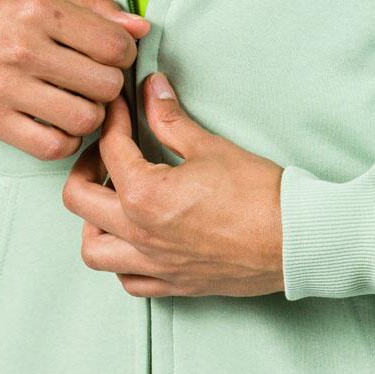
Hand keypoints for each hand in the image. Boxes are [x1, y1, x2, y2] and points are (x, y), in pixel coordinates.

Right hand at [0, 0, 148, 159]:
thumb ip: (94, 5)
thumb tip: (140, 27)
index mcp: (40, 9)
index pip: (115, 45)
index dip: (125, 52)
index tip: (113, 53)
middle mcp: (23, 48)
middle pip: (106, 84)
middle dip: (111, 82)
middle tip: (97, 77)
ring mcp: (6, 88)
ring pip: (85, 118)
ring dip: (93, 113)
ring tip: (80, 99)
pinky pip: (51, 146)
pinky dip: (66, 139)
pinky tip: (61, 122)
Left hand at [62, 73, 283, 297]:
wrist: (294, 239)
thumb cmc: (258, 193)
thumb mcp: (209, 146)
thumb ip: (170, 118)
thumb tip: (151, 89)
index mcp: (144, 195)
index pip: (110, 149)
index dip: (114, 119)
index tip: (121, 105)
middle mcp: (139, 235)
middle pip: (79, 199)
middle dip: (85, 166)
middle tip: (105, 150)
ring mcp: (154, 264)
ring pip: (93, 250)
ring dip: (92, 220)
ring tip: (112, 197)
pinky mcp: (173, 284)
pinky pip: (127, 279)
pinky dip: (121, 258)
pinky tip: (137, 236)